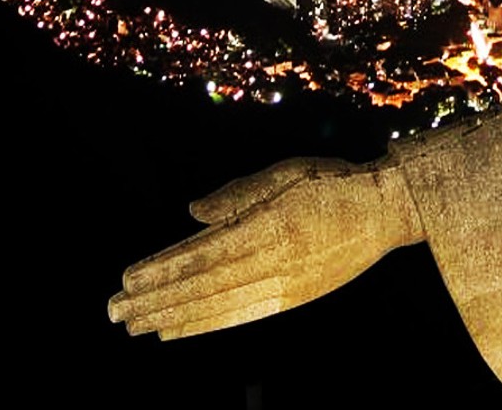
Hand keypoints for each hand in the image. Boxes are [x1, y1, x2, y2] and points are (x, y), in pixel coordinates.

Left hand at [108, 155, 422, 338]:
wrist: (386, 211)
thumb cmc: (334, 181)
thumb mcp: (286, 172)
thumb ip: (238, 195)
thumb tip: (191, 214)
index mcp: (267, 224)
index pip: (202, 253)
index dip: (162, 269)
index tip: (128, 278)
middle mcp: (271, 260)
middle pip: (201, 286)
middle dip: (155, 299)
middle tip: (115, 310)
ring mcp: (282, 285)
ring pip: (215, 306)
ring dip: (171, 316)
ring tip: (136, 323)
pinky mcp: (292, 299)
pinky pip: (239, 316)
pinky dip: (204, 325)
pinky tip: (176, 330)